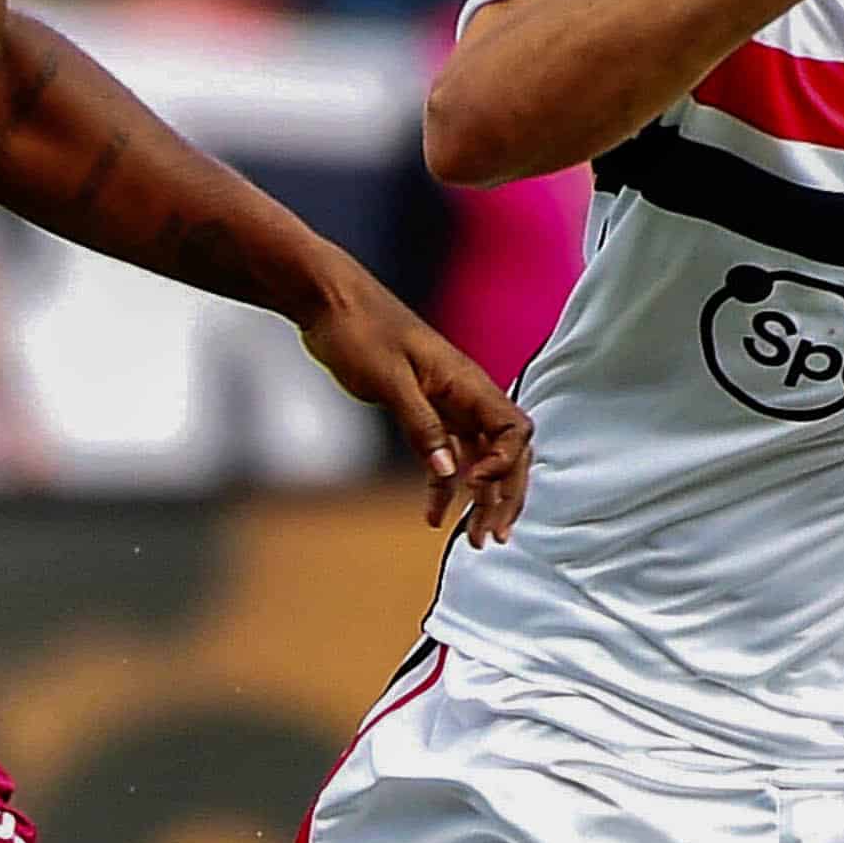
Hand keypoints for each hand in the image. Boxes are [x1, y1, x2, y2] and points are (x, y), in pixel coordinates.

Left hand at [299, 271, 534, 544]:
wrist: (329, 303)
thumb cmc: (360, 331)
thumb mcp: (389, 381)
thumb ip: (421, 426)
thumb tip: (449, 473)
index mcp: (467, 383)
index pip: (514, 430)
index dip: (506, 464)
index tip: (475, 486)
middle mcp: (465, 395)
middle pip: (504, 453)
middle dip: (503, 496)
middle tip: (491, 537)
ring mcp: (446, 403)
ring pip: (478, 458)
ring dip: (479, 498)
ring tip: (475, 539)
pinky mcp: (423, 410)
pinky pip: (446, 454)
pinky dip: (443, 485)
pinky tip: (433, 516)